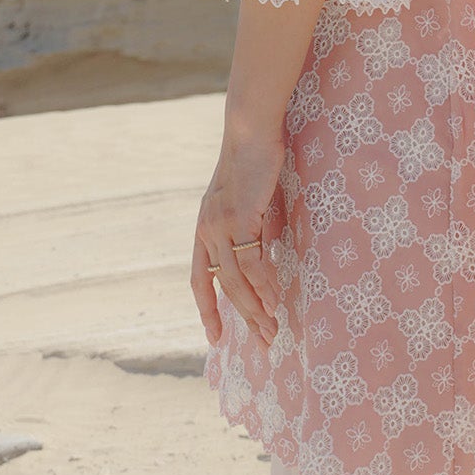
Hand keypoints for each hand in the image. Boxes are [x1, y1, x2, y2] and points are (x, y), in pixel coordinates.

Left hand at [191, 127, 286, 349]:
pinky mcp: (238, 220)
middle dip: (243, 317)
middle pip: (221, 287)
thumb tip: (267, 252)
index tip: (216, 336)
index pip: (198, 279)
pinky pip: (252, 263)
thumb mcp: (248, 201)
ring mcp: (219, 226)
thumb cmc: (255, 160)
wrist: (251, 131)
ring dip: (256, 308)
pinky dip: (265, 284)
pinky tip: (276, 299)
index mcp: (203, 229)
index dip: (207, 309)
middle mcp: (206, 232)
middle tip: (263, 342)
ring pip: (235, 281)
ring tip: (273, 329)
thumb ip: (251, 228)